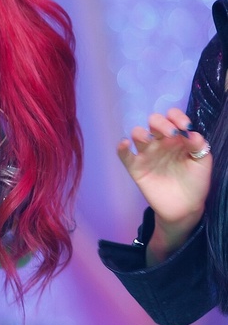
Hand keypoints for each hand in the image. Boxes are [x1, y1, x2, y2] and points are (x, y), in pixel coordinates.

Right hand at [117, 107, 211, 260]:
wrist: (185, 207)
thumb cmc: (195, 182)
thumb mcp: (203, 162)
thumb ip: (199, 145)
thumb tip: (190, 132)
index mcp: (177, 138)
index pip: (172, 117)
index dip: (177, 117)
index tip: (185, 127)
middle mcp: (161, 142)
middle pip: (154, 122)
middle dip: (161, 123)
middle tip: (171, 134)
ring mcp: (147, 155)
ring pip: (138, 134)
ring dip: (142, 132)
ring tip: (150, 140)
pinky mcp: (136, 169)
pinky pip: (125, 156)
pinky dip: (122, 148)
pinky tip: (125, 144)